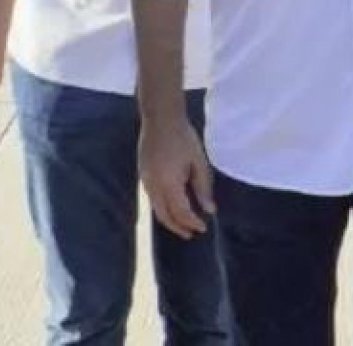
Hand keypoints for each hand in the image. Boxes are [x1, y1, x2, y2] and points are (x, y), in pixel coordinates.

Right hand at [139, 113, 215, 237]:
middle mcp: (154, 186)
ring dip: (169, 219)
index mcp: (170, 183)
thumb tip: (209, 209)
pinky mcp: (143, 174)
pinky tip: (171, 206)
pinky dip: (162, 208)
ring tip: (182, 224)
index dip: (192, 223)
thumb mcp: (199, 162)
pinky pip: (152, 199)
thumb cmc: (183, 138)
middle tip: (191, 234)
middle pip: (165, 216)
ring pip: (156, 209)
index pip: (181, 212)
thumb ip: (203, 187)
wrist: (160, 118)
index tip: (203, 228)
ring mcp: (146, 180)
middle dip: (178, 227)